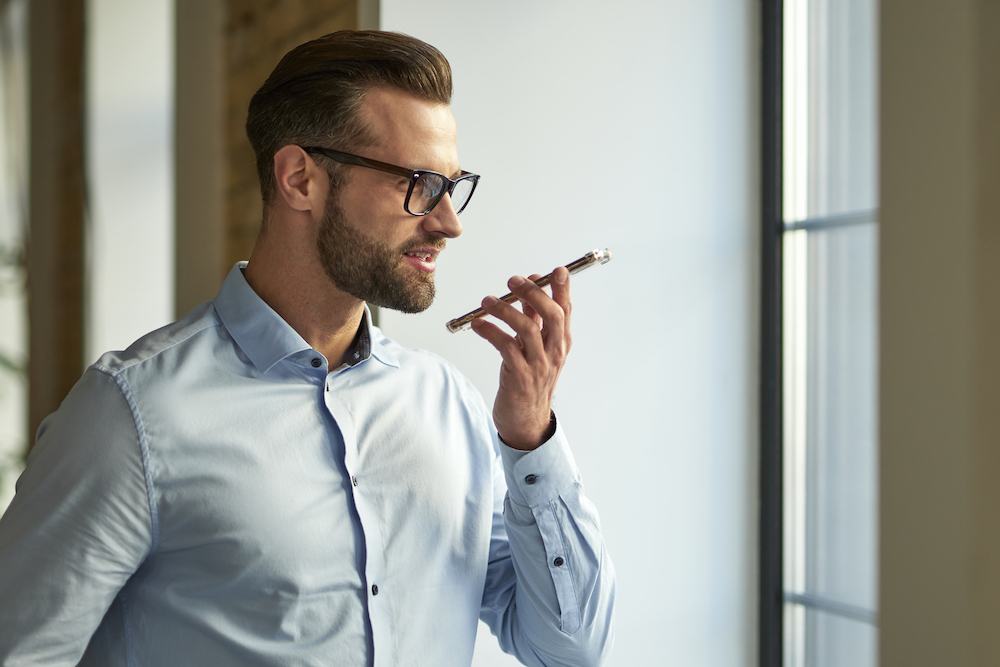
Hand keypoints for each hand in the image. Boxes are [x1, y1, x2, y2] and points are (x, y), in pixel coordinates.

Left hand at [470, 266, 571, 449]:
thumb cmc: (530, 380)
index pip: (566, 310)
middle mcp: (553, 352)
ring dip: (505, 310)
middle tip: (513, 281)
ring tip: (486, 301)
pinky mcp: (519, 377)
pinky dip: (490, 332)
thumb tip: (531, 286)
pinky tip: (478, 324)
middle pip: (552, 315)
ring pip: (527, 329)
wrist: (526, 420)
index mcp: (561, 343)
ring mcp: (538, 365)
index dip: (563, 289)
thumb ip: (535, 318)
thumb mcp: (537, 348)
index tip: (556, 271)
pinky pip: (506, 347)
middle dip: (533, 293)